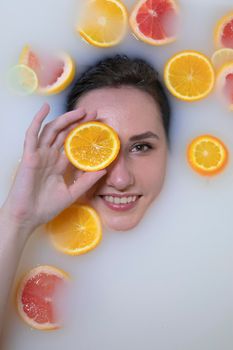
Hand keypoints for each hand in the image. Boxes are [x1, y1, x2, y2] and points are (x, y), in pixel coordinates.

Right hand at [2, 103, 105, 233]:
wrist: (28, 217)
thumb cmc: (46, 207)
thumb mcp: (72, 193)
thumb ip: (86, 181)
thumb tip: (104, 170)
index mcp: (59, 164)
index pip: (74, 143)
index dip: (85, 134)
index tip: (99, 125)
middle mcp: (50, 156)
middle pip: (65, 133)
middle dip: (79, 122)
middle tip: (94, 113)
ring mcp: (39, 154)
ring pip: (52, 130)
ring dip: (65, 119)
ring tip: (80, 111)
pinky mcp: (29, 155)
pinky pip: (32, 134)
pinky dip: (37, 120)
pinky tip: (45, 109)